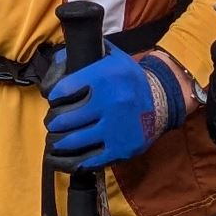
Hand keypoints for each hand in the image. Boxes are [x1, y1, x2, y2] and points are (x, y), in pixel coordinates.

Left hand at [44, 46, 181, 170]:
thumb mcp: (112, 57)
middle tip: (53, 122)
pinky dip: (71, 160)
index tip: (55, 99)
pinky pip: (87, 160)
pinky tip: (65, 156)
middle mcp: (112, 102)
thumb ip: (84, 55)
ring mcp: (116, 128)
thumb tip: (59, 63)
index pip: (63, 90)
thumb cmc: (129, 80)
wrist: (162, 103)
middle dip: (54, 121)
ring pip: (72, 141)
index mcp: (106, 77)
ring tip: (55, 138)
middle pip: (64, 119)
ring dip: (58, 141)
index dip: (54, 96)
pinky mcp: (121, 149)